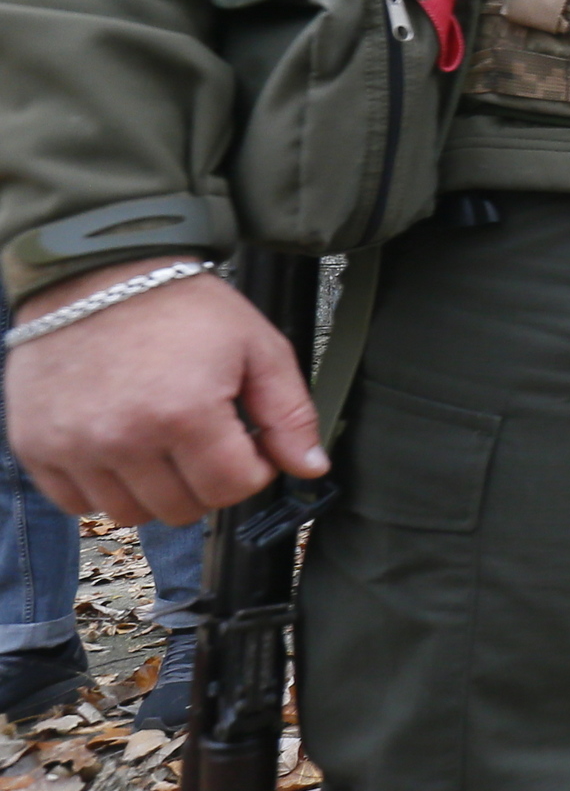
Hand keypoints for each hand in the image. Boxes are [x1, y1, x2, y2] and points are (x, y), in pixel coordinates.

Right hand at [7, 257, 326, 526]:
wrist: (98, 275)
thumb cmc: (181, 306)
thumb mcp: (258, 346)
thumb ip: (290, 413)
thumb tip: (311, 468)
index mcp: (185, 414)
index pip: (233, 489)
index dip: (253, 469)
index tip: (247, 442)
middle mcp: (124, 439)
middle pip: (184, 509)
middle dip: (207, 481)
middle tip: (205, 439)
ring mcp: (74, 447)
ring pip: (131, 514)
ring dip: (155, 489)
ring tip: (161, 441)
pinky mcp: (36, 447)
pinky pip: (77, 504)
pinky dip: (103, 487)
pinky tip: (119, 448)